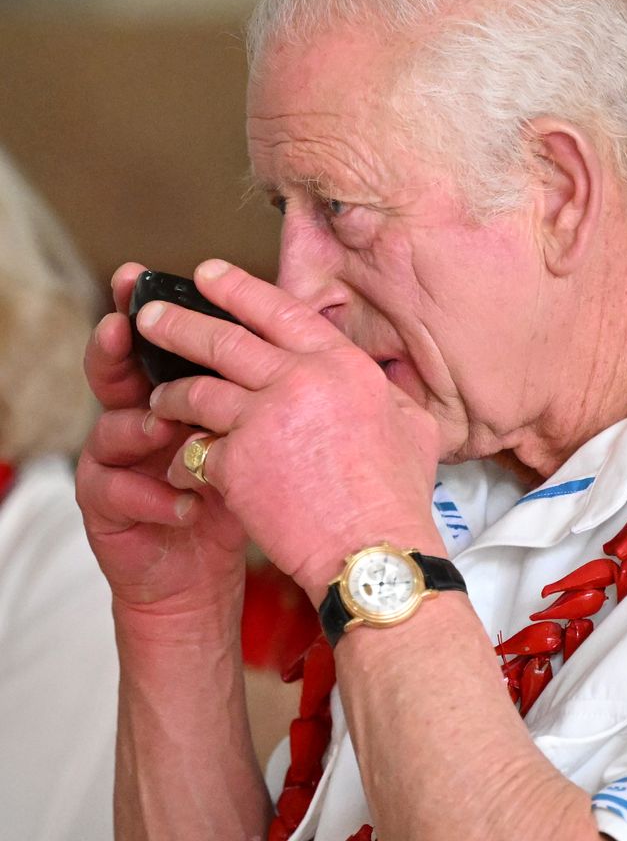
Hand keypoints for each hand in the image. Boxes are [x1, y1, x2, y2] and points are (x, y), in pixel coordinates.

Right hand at [75, 263, 247, 613]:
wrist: (208, 569)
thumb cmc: (241, 491)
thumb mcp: (257, 434)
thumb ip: (259, 390)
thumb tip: (297, 337)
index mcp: (176, 392)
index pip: (161, 345)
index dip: (156, 312)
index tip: (146, 277)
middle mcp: (138, 418)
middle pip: (117, 372)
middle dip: (117, 346)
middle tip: (123, 325)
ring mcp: (117, 462)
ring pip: (109, 429)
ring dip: (138, 425)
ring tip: (165, 425)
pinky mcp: (108, 507)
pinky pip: (117, 492)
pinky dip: (154, 495)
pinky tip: (187, 503)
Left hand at [139, 260, 443, 599]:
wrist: (373, 551)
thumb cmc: (395, 497)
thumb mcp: (415, 427)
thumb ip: (390, 392)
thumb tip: (385, 378)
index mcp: (343, 365)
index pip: (281, 311)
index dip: (240, 289)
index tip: (210, 275)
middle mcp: (301, 380)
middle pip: (225, 339)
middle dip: (180, 323)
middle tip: (152, 314)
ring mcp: (264, 418)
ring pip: (198, 389)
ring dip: (172, 392)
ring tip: (158, 396)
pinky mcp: (235, 460)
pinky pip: (197, 447)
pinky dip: (189, 453)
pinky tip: (186, 460)